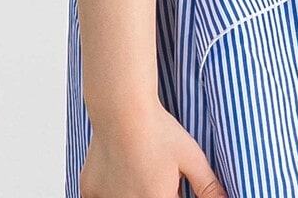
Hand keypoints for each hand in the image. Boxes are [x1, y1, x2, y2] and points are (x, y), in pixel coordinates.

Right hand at [78, 100, 227, 197]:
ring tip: (140, 165)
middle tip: (155, 170)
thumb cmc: (158, 131)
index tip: (171, 182)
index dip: (173, 192)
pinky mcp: (89, 190)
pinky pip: (103, 196)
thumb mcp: (191, 157)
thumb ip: (208, 186)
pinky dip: (112, 187)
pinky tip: (121, 166)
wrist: (123, 108)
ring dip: (134, 190)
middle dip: (156, 190)